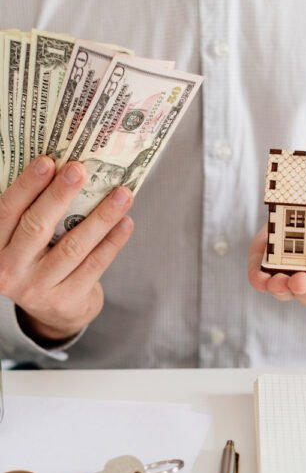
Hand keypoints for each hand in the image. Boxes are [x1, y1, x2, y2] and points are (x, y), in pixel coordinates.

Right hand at [0, 156, 133, 341]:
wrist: (55, 311)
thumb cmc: (41, 262)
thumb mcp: (24, 242)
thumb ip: (33, 214)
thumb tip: (66, 169)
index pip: (7, 212)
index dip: (28, 186)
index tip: (48, 161)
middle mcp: (10, 270)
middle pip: (37, 227)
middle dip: (60, 195)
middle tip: (80, 169)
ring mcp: (39, 288)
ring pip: (73, 247)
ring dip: (101, 217)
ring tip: (121, 194)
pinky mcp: (67, 300)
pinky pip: (94, 265)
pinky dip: (112, 242)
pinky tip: (126, 222)